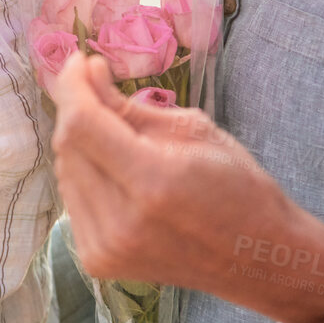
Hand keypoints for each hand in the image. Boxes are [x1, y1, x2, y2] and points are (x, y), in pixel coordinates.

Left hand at [50, 54, 323, 322]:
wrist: (257, 259)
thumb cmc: (239, 187)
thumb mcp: (193, 130)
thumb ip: (130, 105)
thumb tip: (89, 72)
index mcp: (152, 182)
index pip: (82, 123)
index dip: (73, 86)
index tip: (79, 60)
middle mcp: (121, 221)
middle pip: (68, 147)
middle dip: (76, 108)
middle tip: (94, 85)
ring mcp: (106, 248)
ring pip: (66, 172)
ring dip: (80, 142)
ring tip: (113, 131)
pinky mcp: (98, 261)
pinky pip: (73, 201)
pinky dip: (86, 175)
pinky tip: (114, 169)